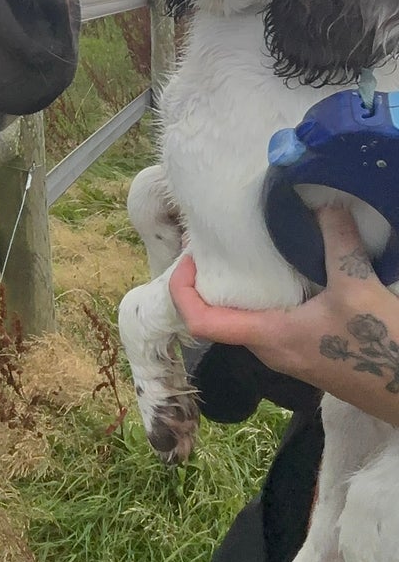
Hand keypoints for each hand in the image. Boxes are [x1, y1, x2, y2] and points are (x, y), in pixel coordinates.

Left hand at [169, 206, 398, 425]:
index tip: (188, 258)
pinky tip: (289, 274)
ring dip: (239, 291)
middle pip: (219, 319)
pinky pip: (272, 324)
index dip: (183, 291)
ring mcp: (290, 356)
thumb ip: (338, 241)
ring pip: (247, 322)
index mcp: (270, 337)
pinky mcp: (309, 355)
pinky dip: (267, 299)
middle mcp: (271, 351)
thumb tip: (325, 204)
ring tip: (248, 253)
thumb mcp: (358, 288)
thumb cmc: (380, 349)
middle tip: (217, 245)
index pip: (201, 323)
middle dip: (209, 283)